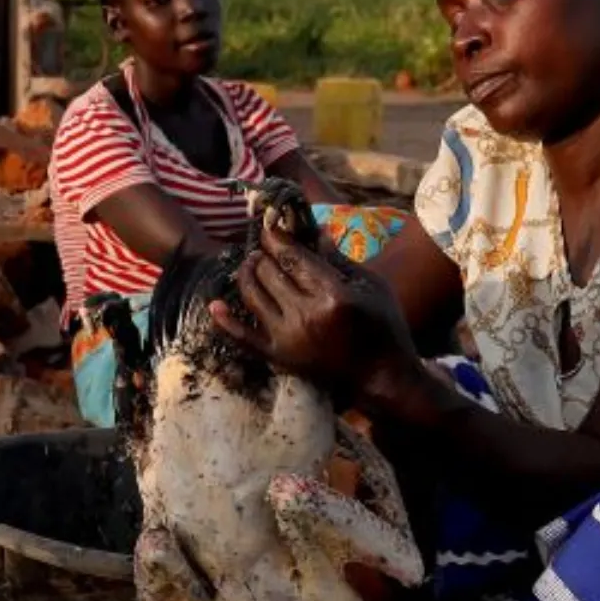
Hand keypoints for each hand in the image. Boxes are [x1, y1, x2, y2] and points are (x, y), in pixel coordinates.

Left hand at [210, 220, 419, 398]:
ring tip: (254, 264)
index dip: (276, 236)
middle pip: (268, 272)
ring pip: (252, 295)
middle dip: (264, 253)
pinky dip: (225, 321)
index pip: (291, 257)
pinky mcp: (279, 358)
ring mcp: (288, 339)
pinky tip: (215, 304)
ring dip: (247, 274)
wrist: (381, 377)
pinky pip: (242, 338)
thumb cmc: (384, 325)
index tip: (270, 223)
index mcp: (332, 296)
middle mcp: (305, 316)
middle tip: (267, 246)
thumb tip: (312, 229)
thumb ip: (336, 258)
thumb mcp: (370, 284)